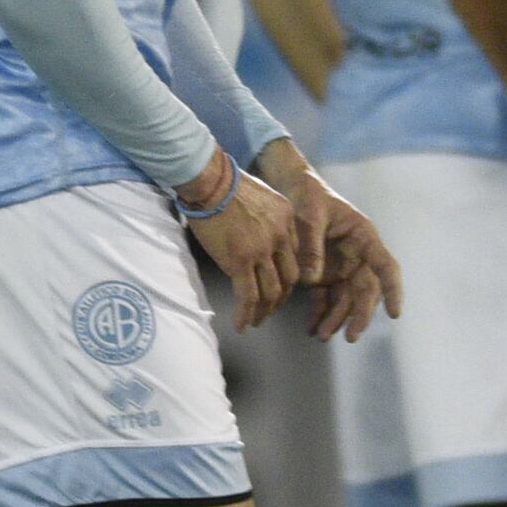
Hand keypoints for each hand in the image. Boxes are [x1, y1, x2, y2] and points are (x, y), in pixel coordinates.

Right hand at [183, 154, 302, 323]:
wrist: (211, 181)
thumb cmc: (228, 184)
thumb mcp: (263, 196)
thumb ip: (268, 217)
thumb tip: (259, 234)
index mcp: (287, 221)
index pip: (294, 257)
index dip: (287, 276)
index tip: (277, 286)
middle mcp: (280, 237)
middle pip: (289, 279)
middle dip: (280, 299)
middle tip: (269, 310)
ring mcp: (261, 251)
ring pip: (271, 292)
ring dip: (264, 311)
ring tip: (254, 321)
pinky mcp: (240, 261)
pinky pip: (248, 295)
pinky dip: (245, 314)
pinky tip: (240, 325)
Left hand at [288, 165, 402, 341]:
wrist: (297, 190)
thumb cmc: (309, 197)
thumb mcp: (309, 216)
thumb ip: (311, 247)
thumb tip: (312, 280)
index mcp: (364, 237)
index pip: (385, 266)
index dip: (393, 290)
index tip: (395, 314)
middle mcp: (359, 255)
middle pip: (367, 290)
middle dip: (360, 315)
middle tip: (350, 336)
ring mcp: (344, 266)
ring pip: (347, 299)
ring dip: (337, 319)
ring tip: (321, 335)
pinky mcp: (327, 274)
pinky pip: (329, 299)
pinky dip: (321, 313)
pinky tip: (312, 327)